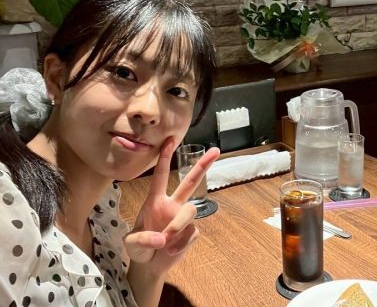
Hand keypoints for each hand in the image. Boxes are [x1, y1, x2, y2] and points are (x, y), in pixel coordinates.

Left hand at [123, 137, 219, 275]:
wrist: (149, 266)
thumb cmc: (138, 248)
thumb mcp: (131, 244)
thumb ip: (142, 239)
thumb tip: (162, 238)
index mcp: (155, 201)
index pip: (160, 176)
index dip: (164, 158)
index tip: (170, 140)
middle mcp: (172, 205)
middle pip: (190, 182)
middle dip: (202, 166)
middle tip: (215, 150)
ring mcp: (182, 219)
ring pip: (190, 211)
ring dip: (178, 225)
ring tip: (166, 242)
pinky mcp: (191, 233)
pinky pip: (191, 233)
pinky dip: (181, 243)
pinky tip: (171, 251)